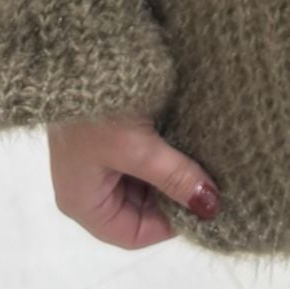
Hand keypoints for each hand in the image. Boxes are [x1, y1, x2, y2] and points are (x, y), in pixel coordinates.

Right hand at [47, 112, 220, 248]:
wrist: (78, 54)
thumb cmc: (99, 109)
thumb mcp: (138, 147)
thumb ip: (174, 177)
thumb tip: (211, 207)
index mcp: (82, 203)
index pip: (134, 235)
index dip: (171, 225)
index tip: (204, 204)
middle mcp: (86, 189)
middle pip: (139, 211)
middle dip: (173, 198)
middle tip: (210, 182)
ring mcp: (95, 163)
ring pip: (143, 185)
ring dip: (170, 175)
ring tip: (202, 164)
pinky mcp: (106, 139)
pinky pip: (140, 161)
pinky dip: (163, 156)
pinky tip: (186, 144)